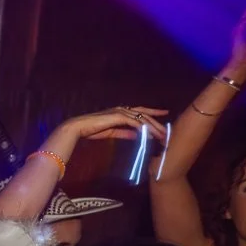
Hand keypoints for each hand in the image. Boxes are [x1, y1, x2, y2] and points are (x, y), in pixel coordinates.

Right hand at [53, 106, 169, 146]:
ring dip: (153, 127)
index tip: (164, 114)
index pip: (141, 111)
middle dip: (157, 123)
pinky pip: (135, 123)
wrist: (79, 128)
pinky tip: (150, 134)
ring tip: (162, 135)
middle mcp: (122, 110)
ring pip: (142, 119)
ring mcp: (120, 112)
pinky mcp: (118, 117)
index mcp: (120, 112)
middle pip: (145, 115)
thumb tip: (136, 136)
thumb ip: (124, 133)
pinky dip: (143, 128)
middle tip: (167, 131)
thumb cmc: (91, 130)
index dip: (153, 113)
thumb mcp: (111, 132)